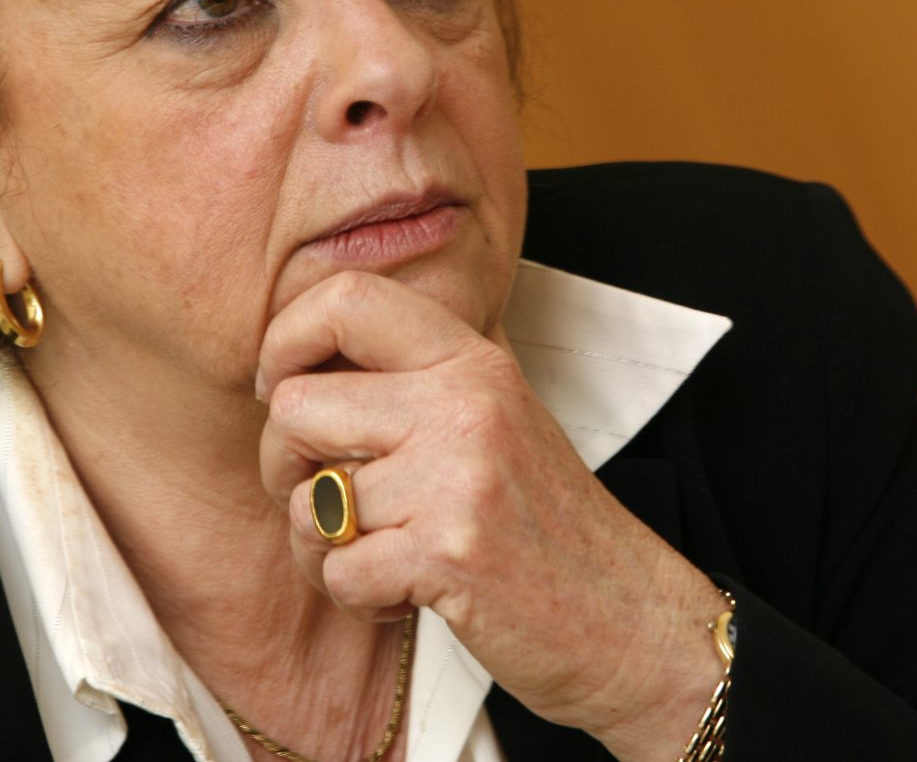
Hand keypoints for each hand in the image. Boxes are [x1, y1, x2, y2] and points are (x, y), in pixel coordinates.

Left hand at [256, 270, 725, 759]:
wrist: (633, 620)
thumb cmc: (547, 527)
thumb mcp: (495, 421)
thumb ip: (415, 383)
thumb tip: (294, 364)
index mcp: (473, 361)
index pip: (346, 297)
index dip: (285, 340)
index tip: (283, 388)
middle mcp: (466, 405)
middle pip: (296, 404)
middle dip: (284, 465)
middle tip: (325, 499)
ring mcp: (459, 478)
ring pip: (309, 502)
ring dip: (324, 549)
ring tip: (381, 557)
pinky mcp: (450, 554)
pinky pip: (338, 571)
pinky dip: (358, 598)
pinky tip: (406, 593)